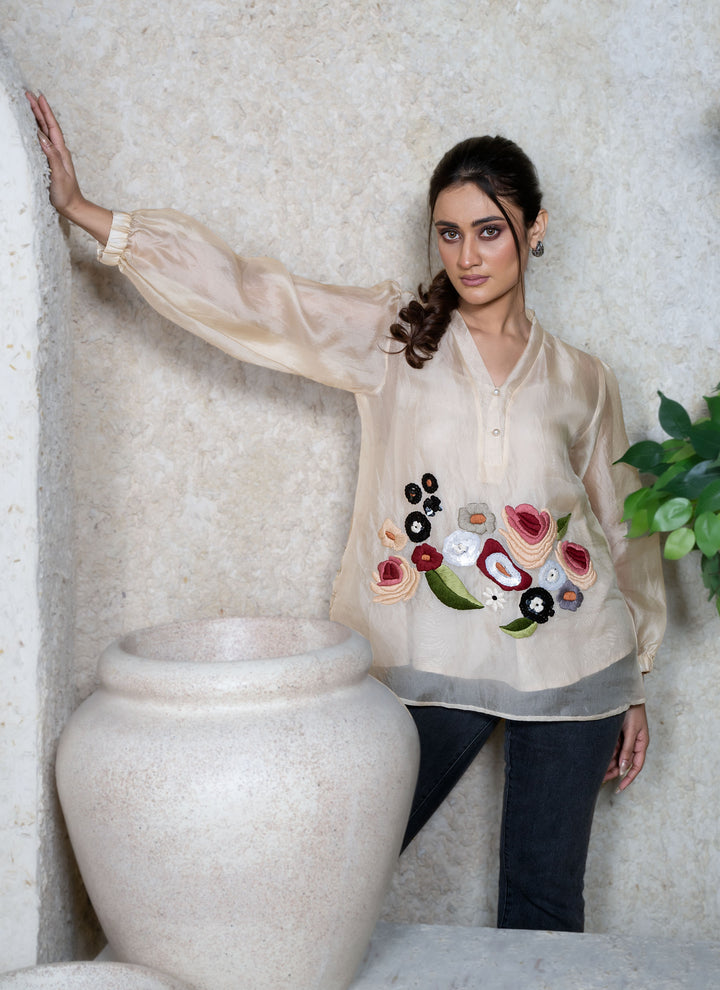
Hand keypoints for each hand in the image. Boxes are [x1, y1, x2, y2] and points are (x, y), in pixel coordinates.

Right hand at [25, 91, 111, 243]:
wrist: (73, 207)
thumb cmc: (66, 194)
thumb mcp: (59, 176)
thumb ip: (52, 157)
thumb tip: (43, 139)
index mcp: (61, 152)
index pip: (51, 127)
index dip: (45, 111)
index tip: (39, 96)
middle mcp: (58, 151)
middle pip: (47, 125)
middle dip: (38, 109)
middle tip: (28, 94)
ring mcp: (55, 155)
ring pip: (44, 131)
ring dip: (37, 117)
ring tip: (29, 105)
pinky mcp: (51, 161)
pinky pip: (43, 141)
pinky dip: (36, 130)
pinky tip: (32, 127)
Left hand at [603, 703, 648, 791]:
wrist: (625, 694)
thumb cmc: (632, 710)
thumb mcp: (631, 731)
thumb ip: (628, 749)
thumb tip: (625, 768)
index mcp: (642, 744)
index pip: (636, 766)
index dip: (629, 778)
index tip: (620, 788)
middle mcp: (634, 744)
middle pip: (624, 763)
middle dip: (613, 773)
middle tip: (600, 781)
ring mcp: (625, 739)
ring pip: (616, 757)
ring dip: (608, 764)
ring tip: (595, 773)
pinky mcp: (616, 734)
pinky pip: (611, 748)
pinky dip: (605, 754)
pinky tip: (597, 760)